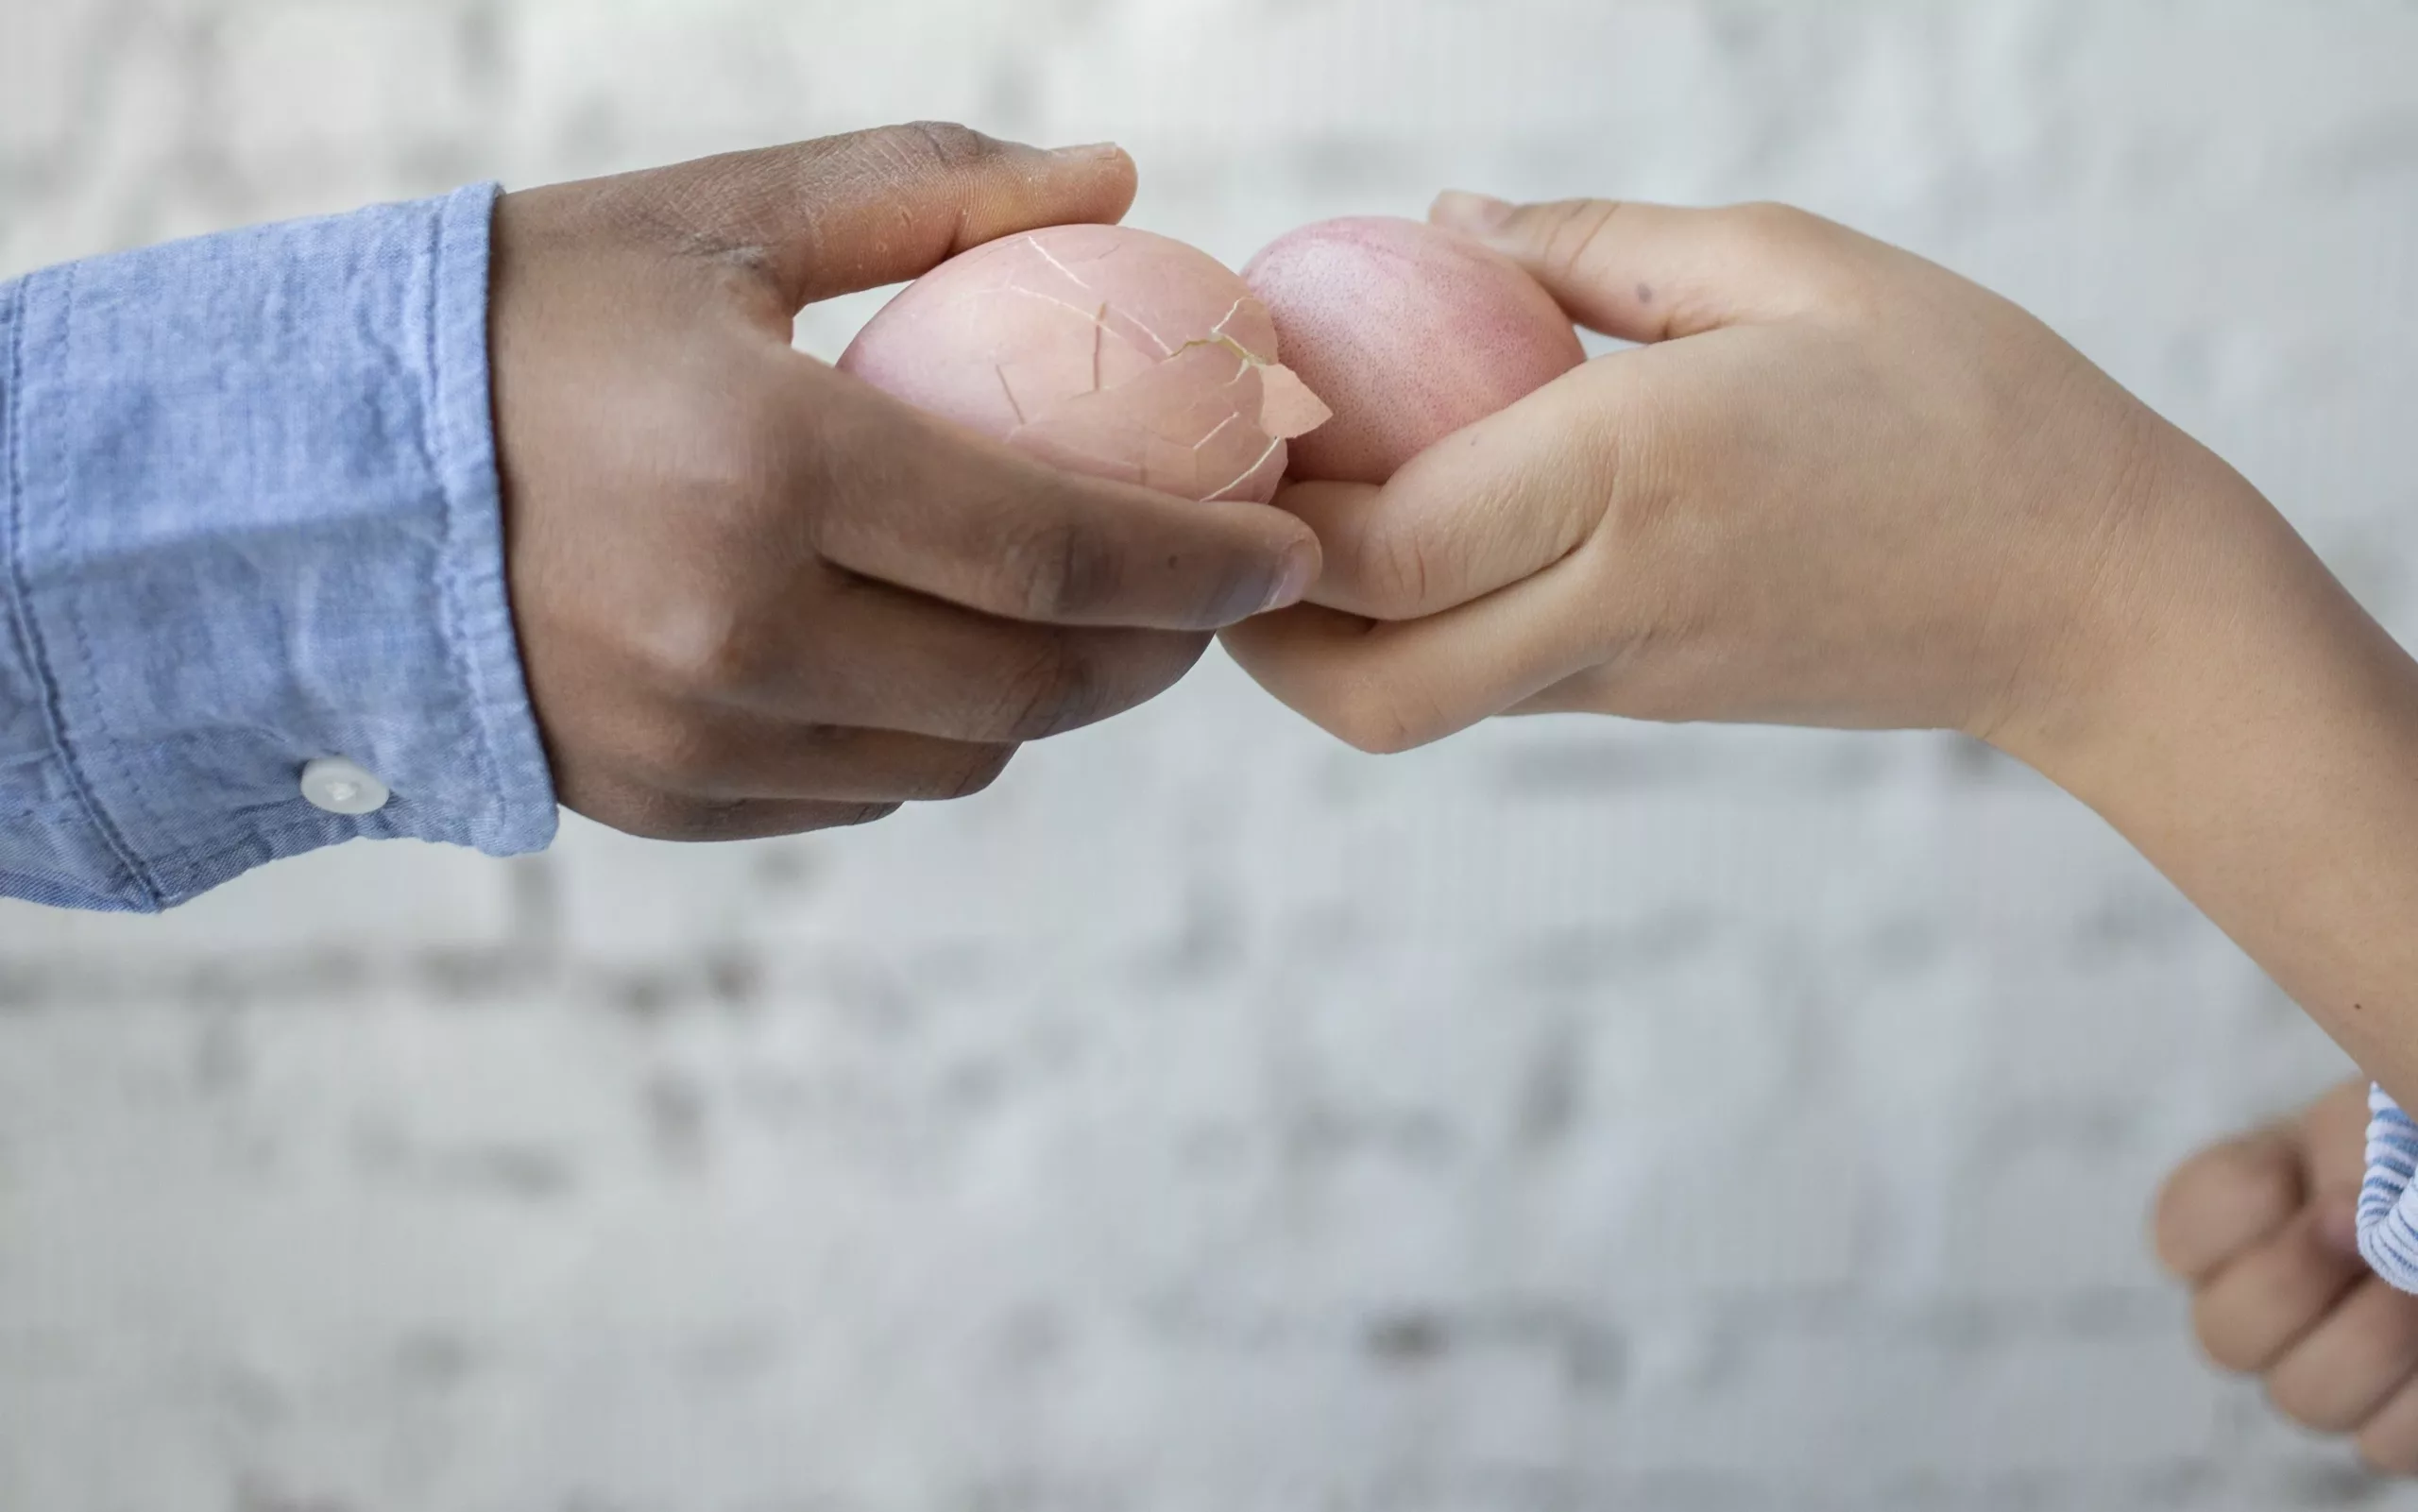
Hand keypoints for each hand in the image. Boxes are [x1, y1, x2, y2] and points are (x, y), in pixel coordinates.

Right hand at [491, 123, 1319, 839]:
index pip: (1053, 548)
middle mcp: (739, 634)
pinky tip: (939, 657)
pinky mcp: (663, 803)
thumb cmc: (524, 322)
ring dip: (1052, 698)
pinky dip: (934, 734)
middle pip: (1032, 685)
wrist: (307, 480)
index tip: (1289, 549)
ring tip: (1083, 617)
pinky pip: (863, 789)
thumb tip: (1113, 189)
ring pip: (960, 755)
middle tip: (1211, 591)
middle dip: (1157, 647)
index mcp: (768, 472)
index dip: (1199, 564)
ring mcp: (697, 740)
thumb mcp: (718, 218)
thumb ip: (926, 195)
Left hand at [1221, 191, 2220, 757]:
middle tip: (1228, 503)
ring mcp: (1623, 674)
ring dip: (1318, 638)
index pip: (1384, 542)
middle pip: (1361, 678)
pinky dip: (1406, 634)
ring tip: (1301, 521)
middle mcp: (1612, 594)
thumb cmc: (1962, 397)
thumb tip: (1441, 226)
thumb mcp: (1788, 266)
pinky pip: (1479, 687)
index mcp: (1637, 469)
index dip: (1270, 505)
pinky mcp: (1641, 706)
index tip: (1229, 419)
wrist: (2092, 596)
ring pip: (1406, 706)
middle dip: (1256, 616)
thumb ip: (1592, 245)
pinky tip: (1414, 536)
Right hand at [2156, 1079, 2417, 1473]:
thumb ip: (2347, 1146)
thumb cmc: (2414, 1138)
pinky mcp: (2389, 1420)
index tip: (2293, 1176)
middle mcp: (2267, 1303)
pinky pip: (2383, 1442)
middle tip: (2360, 1229)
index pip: (2179, 1237)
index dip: (2226, 1217)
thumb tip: (2348, 1209)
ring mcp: (2326, 1371)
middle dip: (2294, 1280)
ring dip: (2371, 1338)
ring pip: (2300, 1397)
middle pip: (2224, 1335)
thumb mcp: (2375, 1121)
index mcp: (2247, 1214)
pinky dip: (2416, 1398)